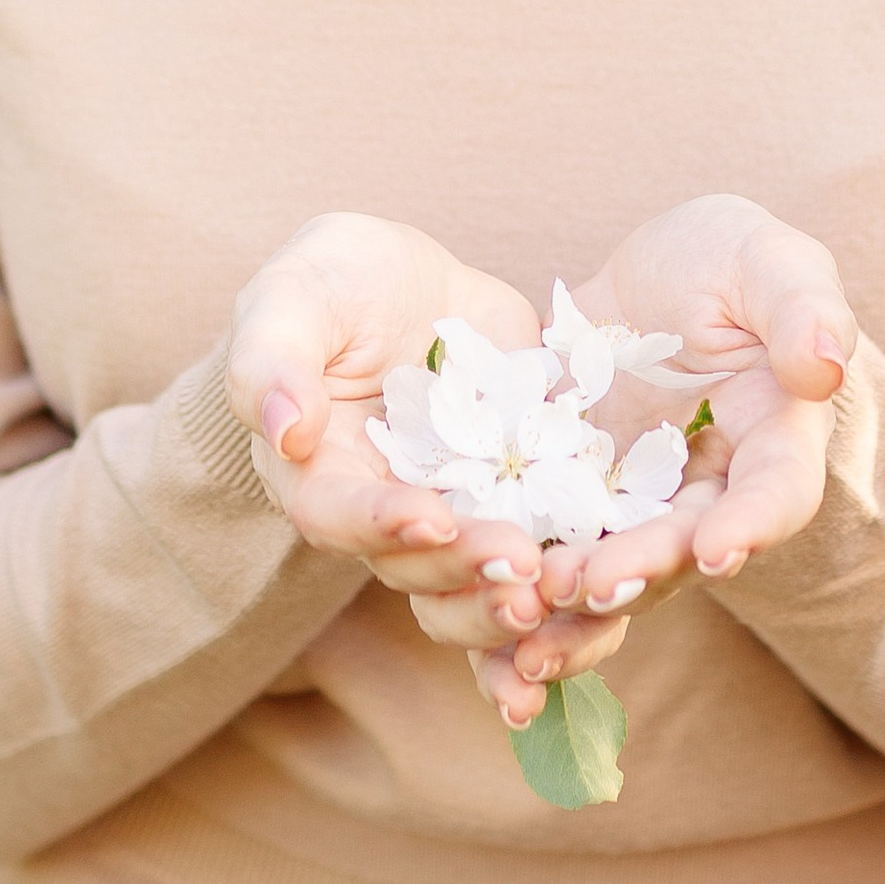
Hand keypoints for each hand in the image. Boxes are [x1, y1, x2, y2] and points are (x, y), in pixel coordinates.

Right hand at [224, 213, 556, 655]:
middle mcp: (387, 512)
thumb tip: (283, 429)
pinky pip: (544, 553)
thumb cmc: (331, 283)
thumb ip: (272, 358)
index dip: (380, 523)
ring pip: (478, 582)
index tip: (429, 515)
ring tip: (560, 590)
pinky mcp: (520, 496)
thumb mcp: (292, 297)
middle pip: (416, 566)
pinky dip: (573, 586)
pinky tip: (613, 597)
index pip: (337, 515)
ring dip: (514, 600)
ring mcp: (458, 510)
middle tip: (520, 563)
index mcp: (319, 473)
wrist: (411, 283)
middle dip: (468, 569)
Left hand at [456, 195, 856, 731]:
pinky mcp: (569, 498)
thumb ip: (802, 305)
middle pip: (683, 547)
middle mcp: (708, 492)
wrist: (650, 277)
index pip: (777, 493)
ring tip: (528, 614)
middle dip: (640, 571)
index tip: (717, 551)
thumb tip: (826, 365)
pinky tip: (478, 609)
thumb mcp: (766, 261)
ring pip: (615, 570)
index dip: (752, 525)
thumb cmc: (727, 262)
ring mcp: (636, 504)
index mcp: (772, 438)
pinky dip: (518, 586)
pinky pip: (548, 551)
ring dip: (575, 602)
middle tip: (593, 584)